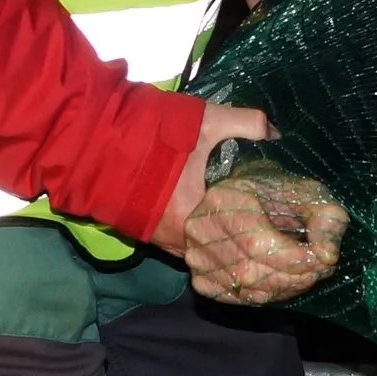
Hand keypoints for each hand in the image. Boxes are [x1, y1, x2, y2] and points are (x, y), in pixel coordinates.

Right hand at [146, 101, 275, 254]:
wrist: (98, 136)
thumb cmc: (155, 130)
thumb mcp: (207, 120)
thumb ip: (246, 123)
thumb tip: (274, 134)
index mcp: (192, 213)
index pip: (237, 235)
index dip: (258, 230)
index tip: (278, 225)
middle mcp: (175, 236)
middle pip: (219, 251)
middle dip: (242, 245)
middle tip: (267, 237)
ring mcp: (158, 239)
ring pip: (199, 254)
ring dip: (220, 248)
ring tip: (247, 239)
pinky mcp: (146, 235)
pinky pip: (181, 251)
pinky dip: (199, 247)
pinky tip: (216, 237)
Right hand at [183, 163, 347, 303]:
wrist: (243, 197)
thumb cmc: (277, 193)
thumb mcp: (308, 193)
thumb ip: (325, 218)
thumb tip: (327, 254)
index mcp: (223, 200)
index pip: (259, 244)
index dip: (296, 259)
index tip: (324, 259)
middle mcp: (201, 231)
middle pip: (253, 272)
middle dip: (295, 277)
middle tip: (319, 270)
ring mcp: (196, 258)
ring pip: (249, 290)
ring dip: (285, 288)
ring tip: (305, 274)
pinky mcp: (202, 280)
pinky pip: (241, 299)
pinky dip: (269, 295)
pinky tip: (283, 280)